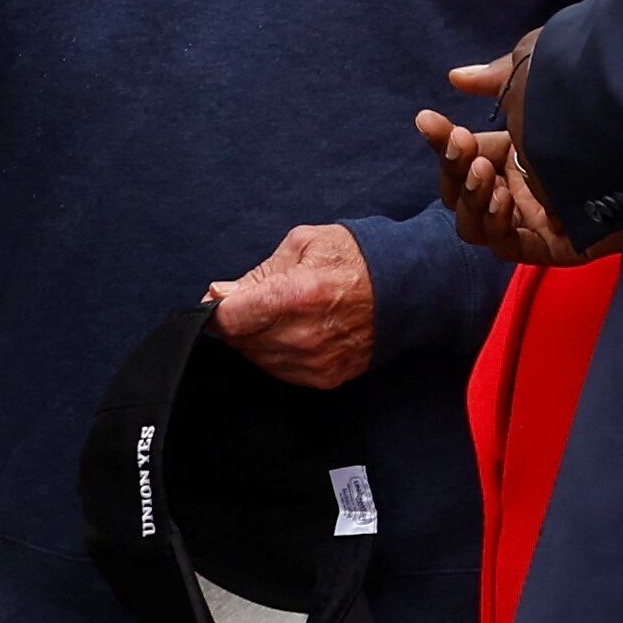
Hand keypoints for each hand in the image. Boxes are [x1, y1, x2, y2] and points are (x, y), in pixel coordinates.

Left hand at [206, 224, 374, 387]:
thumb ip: (257, 273)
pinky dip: (278, 352)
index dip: (217, 309)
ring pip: (257, 358)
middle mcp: (304, 336)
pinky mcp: (325, 378)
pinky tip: (295, 330)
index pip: (230, 319)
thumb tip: (219, 294)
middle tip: (258, 300)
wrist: (405, 288)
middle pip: (241, 341)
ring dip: (257, 337)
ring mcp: (315, 361)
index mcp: (296, 295)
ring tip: (282, 312)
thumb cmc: (354, 259)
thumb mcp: (302, 244)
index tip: (220, 299)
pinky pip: (280, 371)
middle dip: (239, 320)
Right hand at [419, 44, 612, 267]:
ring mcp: (536, 218)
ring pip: (475, 224)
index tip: (428, 119)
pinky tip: (503, 199)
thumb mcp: (538, 78)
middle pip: (462, 191)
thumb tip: (456, 77)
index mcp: (514, 152)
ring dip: (470, 197)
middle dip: (453, 168)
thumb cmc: (590, 96)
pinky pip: (508, 246)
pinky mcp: (554, 246)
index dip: (442, 140)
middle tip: (464, 145)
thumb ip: (495, 82)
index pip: (463, 155)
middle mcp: (521, 186)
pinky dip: (495, 225)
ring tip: (483, 172)